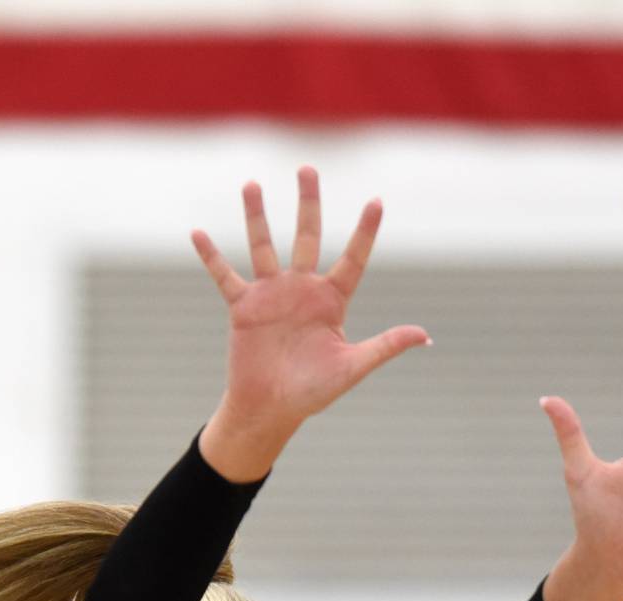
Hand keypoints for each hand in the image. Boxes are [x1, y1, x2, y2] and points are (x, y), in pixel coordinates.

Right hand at [195, 167, 429, 481]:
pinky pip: (225, 276)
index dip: (365, 232)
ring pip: (263, 246)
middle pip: (307, 237)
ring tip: (253, 184)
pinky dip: (211, 256)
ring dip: (257, 217)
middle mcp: (302, 290)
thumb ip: (385, 346)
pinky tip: (197, 233)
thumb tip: (425, 336)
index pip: (353, 259)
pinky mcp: (243, 307)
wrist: (271, 410)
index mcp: (332, 301)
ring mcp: (271, 295)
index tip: (376, 200)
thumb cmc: (314, 391)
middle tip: (307, 169)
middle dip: (308, 204)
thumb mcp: (353, 367)